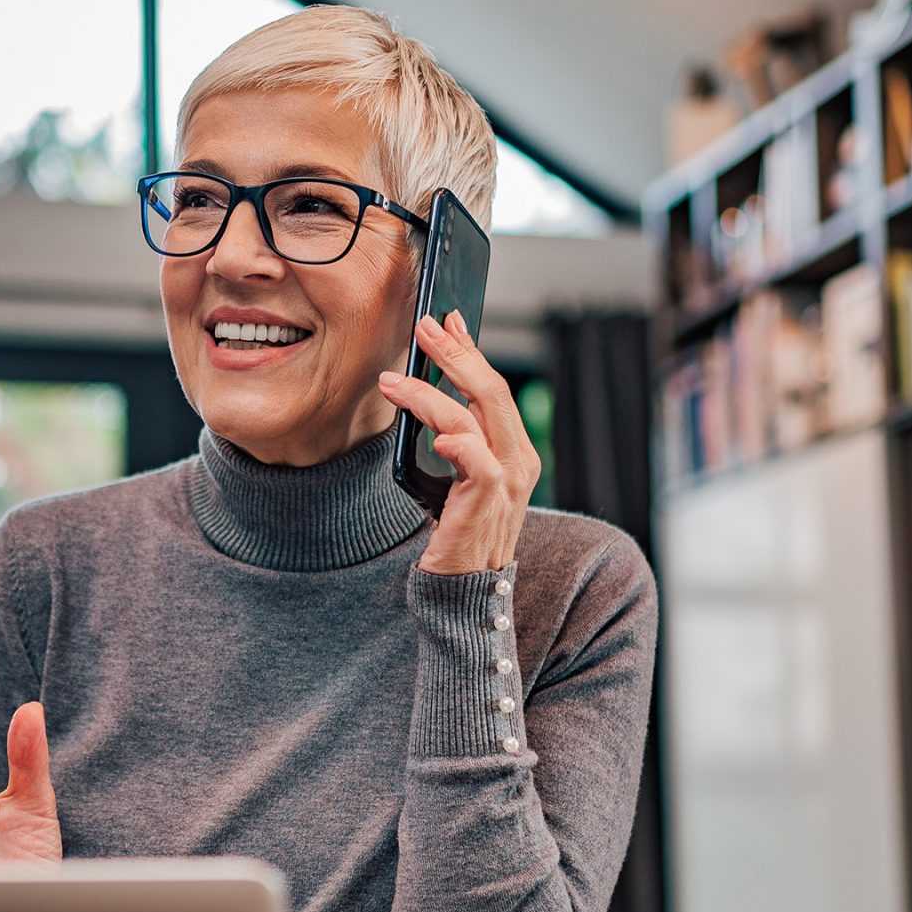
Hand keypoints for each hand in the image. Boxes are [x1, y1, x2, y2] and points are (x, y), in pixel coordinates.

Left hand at [377, 311, 540, 573]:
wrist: (464, 591)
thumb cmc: (456, 534)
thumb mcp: (457, 478)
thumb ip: (453, 441)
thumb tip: (421, 395)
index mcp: (514, 452)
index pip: (493, 389)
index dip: (471, 351)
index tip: (448, 321)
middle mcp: (519, 461)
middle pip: (491, 389)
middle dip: (456, 353)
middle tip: (425, 326)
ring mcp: (508, 480)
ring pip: (476, 414)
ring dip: (430, 390)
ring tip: (393, 380)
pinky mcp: (488, 499)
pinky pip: (476, 457)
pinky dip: (454, 437)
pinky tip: (433, 431)